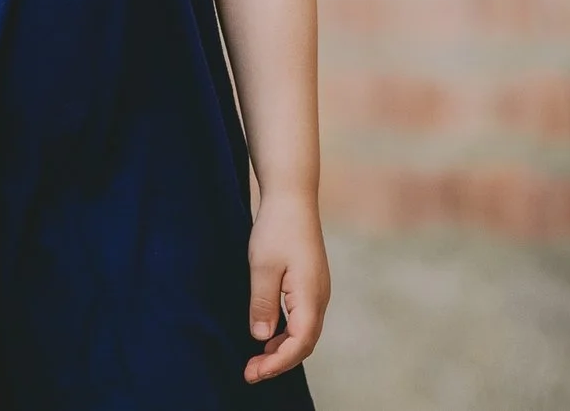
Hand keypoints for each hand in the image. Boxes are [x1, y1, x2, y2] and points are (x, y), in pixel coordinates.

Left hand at [244, 192, 328, 382]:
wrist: (292, 197)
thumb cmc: (276, 227)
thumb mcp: (262, 265)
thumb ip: (263, 303)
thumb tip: (261, 337)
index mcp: (310, 295)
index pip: (299, 343)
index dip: (277, 363)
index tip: (253, 372)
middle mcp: (320, 297)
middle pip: (304, 343)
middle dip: (278, 362)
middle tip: (250, 372)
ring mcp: (318, 291)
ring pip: (304, 333)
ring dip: (282, 350)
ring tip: (256, 360)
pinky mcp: (311, 284)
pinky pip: (302, 319)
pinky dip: (286, 334)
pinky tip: (267, 336)